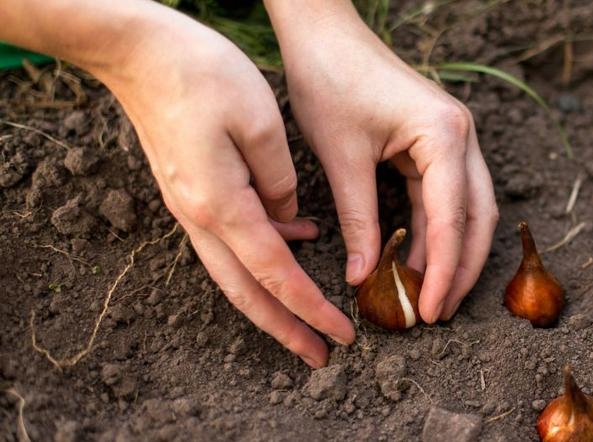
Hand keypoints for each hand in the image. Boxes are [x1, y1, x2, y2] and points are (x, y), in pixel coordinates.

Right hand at [93, 7, 353, 366]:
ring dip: (272, 301)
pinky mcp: (190, 190)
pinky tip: (297, 239)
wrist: (136, 50)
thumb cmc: (201, 73)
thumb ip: (281, 180)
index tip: (342, 334)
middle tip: (321, 356)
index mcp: (222, 205)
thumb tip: (290, 219)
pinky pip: (229, 238)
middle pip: (247, 292)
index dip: (311, 309)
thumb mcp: (260, 122)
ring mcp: (190, 206)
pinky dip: (262, 254)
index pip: (276, 274)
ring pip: (235, 272)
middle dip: (286, 329)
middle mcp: (200, 216)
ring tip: (308, 320)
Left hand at [266, 1, 498, 322]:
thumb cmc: (330, 81)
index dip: (444, 270)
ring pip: (468, 209)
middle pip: (478, 217)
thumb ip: (359, 220)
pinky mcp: (437, 142)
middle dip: (462, 268)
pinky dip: (434, 230)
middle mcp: (461, 136)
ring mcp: (453, 138)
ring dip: (452, 252)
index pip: (452, 218)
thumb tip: (364, 277)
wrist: (323, 33)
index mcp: (444, 135)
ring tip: (430, 295)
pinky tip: (417, 260)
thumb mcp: (341, 158)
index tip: (432, 310)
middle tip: (439, 313)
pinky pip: (445, 196)